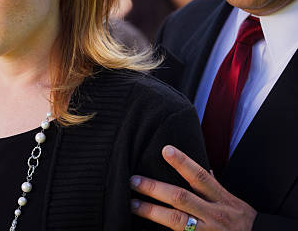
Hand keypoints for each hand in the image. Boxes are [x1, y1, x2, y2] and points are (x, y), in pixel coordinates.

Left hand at [130, 145, 256, 230]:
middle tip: (133, 180)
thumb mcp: (231, 199)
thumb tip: (202, 167)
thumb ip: (213, 185)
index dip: (183, 162)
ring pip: (176, 221)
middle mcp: (213, 214)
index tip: (166, 149)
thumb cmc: (241, 220)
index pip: (200, 176)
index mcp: (221, 198)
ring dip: (151, 212)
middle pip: (181, 198)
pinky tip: (144, 228)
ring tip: (132, 204)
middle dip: (155, 189)